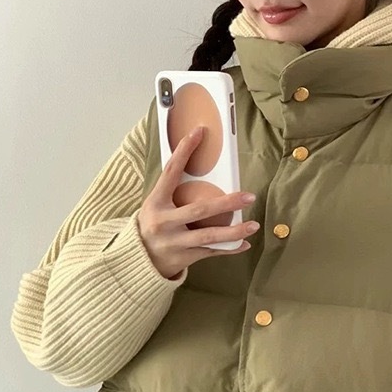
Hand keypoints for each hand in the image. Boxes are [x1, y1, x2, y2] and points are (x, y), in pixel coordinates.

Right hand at [137, 126, 259, 278]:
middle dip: (226, 203)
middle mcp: (165, 222)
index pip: (171, 171)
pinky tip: (244, 244)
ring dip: (234, 231)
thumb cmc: (152, 224)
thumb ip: (174, 190)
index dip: (184, 151)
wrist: (137, 259)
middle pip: (199, 210)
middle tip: (249, 196)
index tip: (199, 132)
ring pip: (209, 236)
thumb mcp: (156, 204)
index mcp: (155, 202)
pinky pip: (211, 252)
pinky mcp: (184, 257)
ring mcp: (175, 242)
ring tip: (253, 225)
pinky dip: (229, 248)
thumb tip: (199, 165)